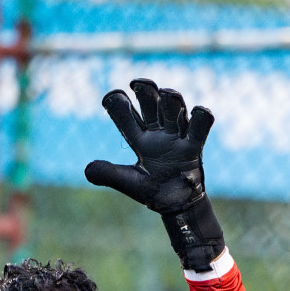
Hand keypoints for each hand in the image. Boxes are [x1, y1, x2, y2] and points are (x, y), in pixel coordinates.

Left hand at [85, 79, 212, 212]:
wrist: (175, 206)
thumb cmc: (151, 190)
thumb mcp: (127, 182)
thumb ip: (108, 174)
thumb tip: (87, 169)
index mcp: (139, 139)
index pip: (127, 116)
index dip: (118, 104)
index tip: (111, 97)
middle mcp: (158, 133)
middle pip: (152, 105)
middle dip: (145, 92)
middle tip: (137, 84)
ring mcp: (177, 137)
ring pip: (175, 110)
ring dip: (171, 100)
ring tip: (167, 94)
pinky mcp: (194, 147)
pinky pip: (200, 128)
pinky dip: (201, 117)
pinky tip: (198, 110)